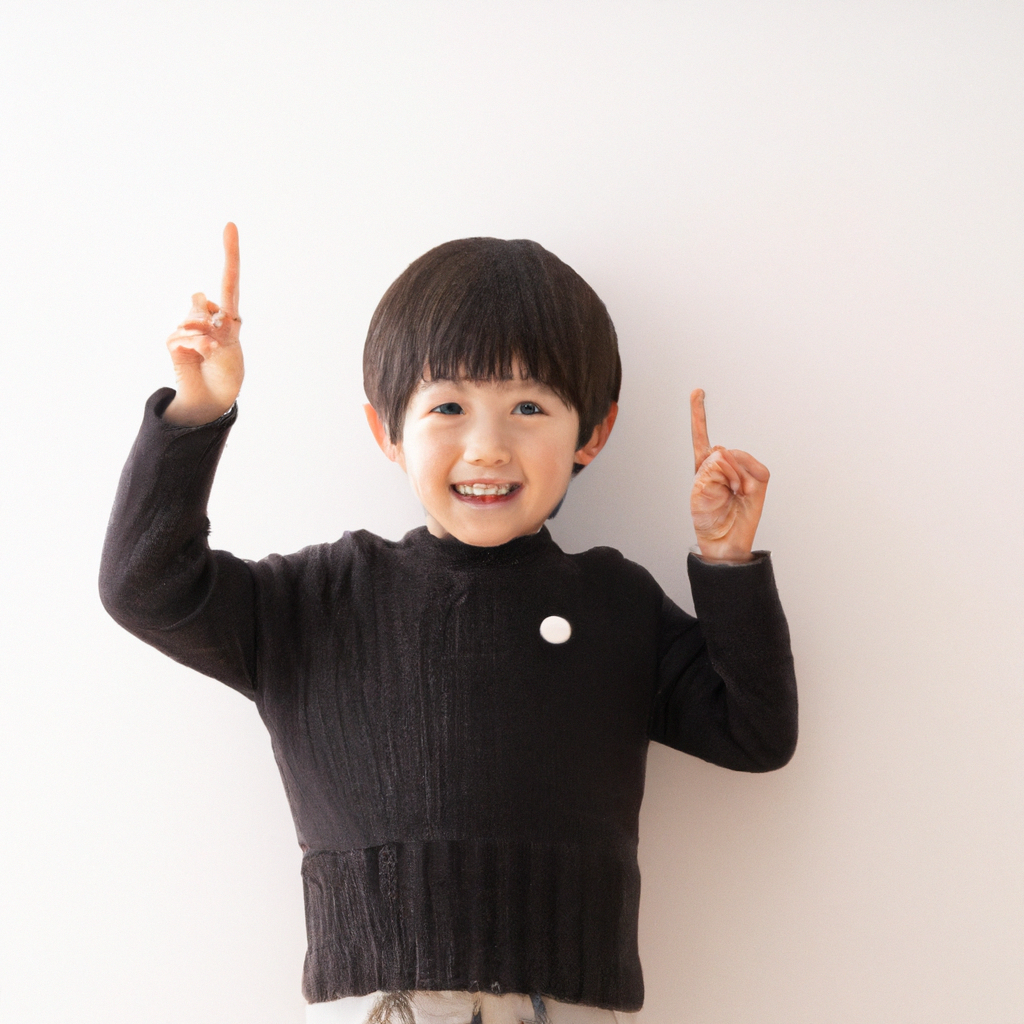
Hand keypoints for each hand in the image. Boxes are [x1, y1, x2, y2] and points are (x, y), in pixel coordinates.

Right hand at [163, 223, 243, 425]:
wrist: (213, 398)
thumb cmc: (227, 373)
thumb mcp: (230, 346)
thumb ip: (215, 321)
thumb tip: (194, 305)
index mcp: (228, 316)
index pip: (229, 280)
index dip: (230, 253)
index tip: (230, 225)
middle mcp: (207, 317)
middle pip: (202, 300)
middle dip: (210, 319)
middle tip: (217, 342)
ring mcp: (188, 327)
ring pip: (192, 316)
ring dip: (203, 336)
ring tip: (209, 353)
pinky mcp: (173, 340)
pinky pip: (182, 334)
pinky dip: (194, 346)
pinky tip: (200, 356)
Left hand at [689, 389, 768, 561]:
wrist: (725, 540)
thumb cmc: (708, 518)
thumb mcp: (698, 493)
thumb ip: (707, 469)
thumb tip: (724, 452)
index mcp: (704, 466)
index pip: (701, 436)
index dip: (699, 413)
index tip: (697, 392)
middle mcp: (723, 464)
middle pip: (717, 452)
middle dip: (715, 472)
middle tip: (719, 493)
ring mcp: (743, 470)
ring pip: (733, 458)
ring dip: (731, 478)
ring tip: (732, 495)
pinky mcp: (759, 478)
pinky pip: (753, 469)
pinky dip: (746, 481)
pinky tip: (744, 494)